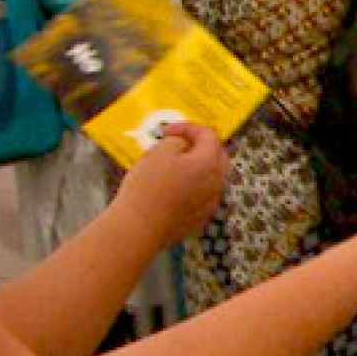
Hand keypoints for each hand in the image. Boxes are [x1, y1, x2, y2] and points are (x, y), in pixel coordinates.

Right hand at [110, 122, 228, 246]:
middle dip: (200, 146)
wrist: (139, 227)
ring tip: (175, 166)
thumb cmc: (148, 186)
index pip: (209, 135)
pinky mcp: (199, 220)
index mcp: (210, 163)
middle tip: (179, 144)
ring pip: (211, 178)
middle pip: (217, 156)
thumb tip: (182, 145)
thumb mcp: (159, 151)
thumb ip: (176, 141)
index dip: (188, 128)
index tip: (168, 131)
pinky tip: (175, 188)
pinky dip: (193, 187)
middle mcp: (216, 183)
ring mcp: (209, 204)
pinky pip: (202, 196)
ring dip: (197, 167)